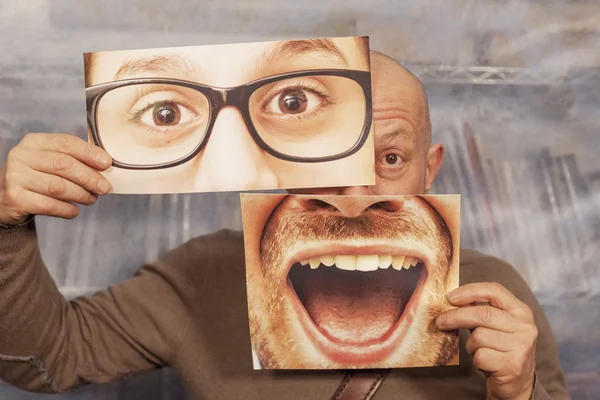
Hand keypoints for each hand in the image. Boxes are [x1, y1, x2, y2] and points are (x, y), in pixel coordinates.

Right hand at [0, 133, 111, 224]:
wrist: (2, 197)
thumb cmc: (36, 176)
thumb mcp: (49, 161)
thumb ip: (73, 159)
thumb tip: (105, 165)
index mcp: (34, 142)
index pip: (66, 143)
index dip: (89, 153)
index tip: (107, 163)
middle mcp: (21, 156)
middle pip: (64, 165)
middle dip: (90, 178)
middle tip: (105, 188)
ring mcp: (15, 177)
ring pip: (58, 187)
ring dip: (81, 195)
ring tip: (92, 199)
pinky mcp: (14, 198)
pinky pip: (49, 205)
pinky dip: (67, 209)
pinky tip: (74, 210)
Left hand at [436, 282, 536, 399]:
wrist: (517, 384)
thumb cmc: (500, 350)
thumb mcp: (495, 326)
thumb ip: (480, 311)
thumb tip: (452, 300)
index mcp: (521, 311)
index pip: (494, 290)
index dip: (470, 291)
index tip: (450, 297)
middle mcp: (525, 326)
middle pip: (482, 313)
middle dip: (456, 316)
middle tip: (440, 321)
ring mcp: (521, 346)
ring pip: (479, 336)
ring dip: (471, 345)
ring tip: (480, 351)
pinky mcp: (513, 365)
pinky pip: (480, 355)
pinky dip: (476, 360)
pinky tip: (486, 363)